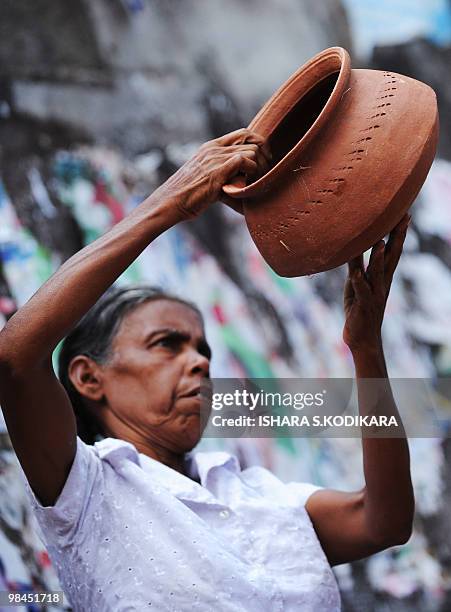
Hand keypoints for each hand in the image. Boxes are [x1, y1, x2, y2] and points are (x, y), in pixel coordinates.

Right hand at [153, 128, 270, 221]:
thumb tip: (242, 188)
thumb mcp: (204, 178)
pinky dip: (251, 173)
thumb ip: (223, 175)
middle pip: (251, 140)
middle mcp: (214, 149)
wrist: (170, 202)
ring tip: (255, 183)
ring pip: (251, 151)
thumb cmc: (187, 196)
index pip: (242, 133)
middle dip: (263, 157)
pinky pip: (245, 161)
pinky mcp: (218, 171)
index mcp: (211, 147)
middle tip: (264, 173)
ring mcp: (216, 158)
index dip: (258, 143)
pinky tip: (247, 185)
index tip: (264, 159)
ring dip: (258, 168)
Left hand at [343, 215, 409, 353]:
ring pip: (377, 273)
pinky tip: (357, 274)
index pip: (392, 250)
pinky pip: (361, 292)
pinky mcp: (363, 305)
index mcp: (382, 277)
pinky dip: (359, 282)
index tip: (403, 214)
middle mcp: (382, 283)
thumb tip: (351, 248)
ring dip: (379, 259)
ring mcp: (374, 294)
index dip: (397, 233)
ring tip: (380, 243)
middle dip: (397, 238)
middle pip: (392, 257)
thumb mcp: (356, 284)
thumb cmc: (358, 309)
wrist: (362, 339)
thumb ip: (356, 266)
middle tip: (403, 219)